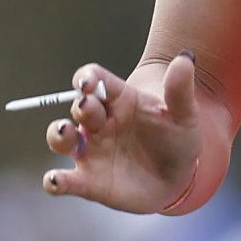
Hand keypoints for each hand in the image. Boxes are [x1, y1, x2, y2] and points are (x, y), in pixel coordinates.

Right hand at [40, 53, 203, 213]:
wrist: (177, 177)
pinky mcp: (88, 180)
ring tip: (65, 133)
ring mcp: (91, 151)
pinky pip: (65, 180)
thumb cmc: (177, 139)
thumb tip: (184, 59)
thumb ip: (180, 90)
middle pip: (79, 107)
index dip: (87, 78)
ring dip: (58, 134)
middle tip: (87, 106)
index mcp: (119, 100)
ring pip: (61, 138)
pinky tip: (55, 180)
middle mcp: (99, 123)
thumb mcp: (184, 115)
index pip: (95, 80)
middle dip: (80, 105)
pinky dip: (55, 181)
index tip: (86, 82)